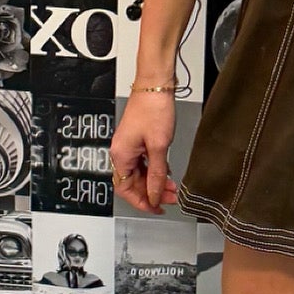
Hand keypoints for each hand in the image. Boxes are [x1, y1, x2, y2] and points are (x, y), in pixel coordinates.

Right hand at [112, 91, 179, 213]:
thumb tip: (154, 194)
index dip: (142, 202)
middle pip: (133, 183)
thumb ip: (157, 174)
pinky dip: (155, 170)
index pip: (126, 189)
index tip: (156, 208)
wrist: (155, 86)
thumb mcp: (159, 147)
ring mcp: (129, 146)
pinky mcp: (137, 140)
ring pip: (140, 173)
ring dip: (155, 182)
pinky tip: (167, 173)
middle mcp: (122, 152)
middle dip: (151, 192)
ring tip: (171, 187)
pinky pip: (143, 163)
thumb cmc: (153, 109)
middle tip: (170, 198)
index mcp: (121, 155)